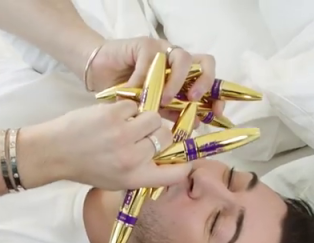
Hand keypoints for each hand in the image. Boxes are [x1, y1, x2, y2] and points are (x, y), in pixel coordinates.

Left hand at [23, 100, 190, 190]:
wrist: (54, 152)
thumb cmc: (86, 167)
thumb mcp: (117, 181)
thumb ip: (143, 172)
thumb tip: (169, 160)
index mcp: (135, 178)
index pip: (176, 173)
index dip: (184, 163)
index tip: (182, 157)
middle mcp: (132, 158)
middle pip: (166, 138)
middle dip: (159, 133)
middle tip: (145, 134)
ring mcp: (123, 134)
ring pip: (154, 117)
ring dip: (144, 118)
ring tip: (128, 123)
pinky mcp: (114, 114)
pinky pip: (135, 106)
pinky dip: (126, 109)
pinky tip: (112, 117)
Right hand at [87, 37, 226, 121]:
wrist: (98, 75)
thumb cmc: (124, 94)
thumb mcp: (152, 110)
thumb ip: (170, 115)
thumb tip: (192, 127)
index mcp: (184, 78)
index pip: (209, 82)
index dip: (216, 96)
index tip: (215, 114)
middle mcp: (177, 63)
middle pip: (205, 63)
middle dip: (205, 82)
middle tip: (193, 99)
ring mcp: (163, 51)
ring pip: (183, 58)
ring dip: (177, 80)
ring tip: (164, 98)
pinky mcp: (145, 45)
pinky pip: (152, 59)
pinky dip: (144, 77)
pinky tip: (133, 90)